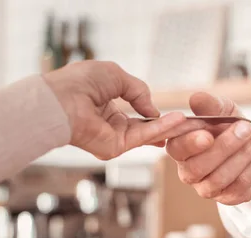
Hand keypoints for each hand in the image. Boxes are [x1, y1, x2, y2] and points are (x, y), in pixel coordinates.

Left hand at [43, 61, 185, 159]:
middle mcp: (110, 123)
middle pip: (144, 126)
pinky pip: (142, 137)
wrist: (61, 99)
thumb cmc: (80, 82)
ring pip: (147, 133)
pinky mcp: (115, 147)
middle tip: (188, 124)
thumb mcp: (117, 76)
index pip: (135, 112)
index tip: (175, 113)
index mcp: (105, 104)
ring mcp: (113, 137)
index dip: (153, 112)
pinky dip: (161, 129)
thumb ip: (139, 91)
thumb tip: (153, 111)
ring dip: (168, 127)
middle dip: (166, 125)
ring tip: (189, 122)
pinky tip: (177, 122)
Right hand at [165, 93, 250, 205]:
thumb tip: (197, 98)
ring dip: (250, 156)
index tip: (207, 135)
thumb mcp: (220, 110)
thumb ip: (210, 105)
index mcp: (179, 149)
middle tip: (248, 128)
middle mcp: (190, 174)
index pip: (179, 149)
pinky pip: (247, 188)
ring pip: (228, 179)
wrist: (246, 141)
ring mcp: (210, 189)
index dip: (192, 144)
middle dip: (229, 147)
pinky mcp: (231, 198)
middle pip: (203, 167)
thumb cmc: (226, 125)